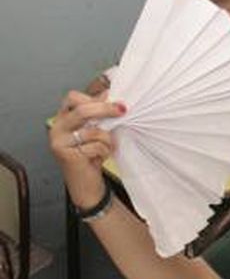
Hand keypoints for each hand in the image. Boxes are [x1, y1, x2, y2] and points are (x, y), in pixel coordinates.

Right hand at [49, 91, 125, 207]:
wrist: (86, 185)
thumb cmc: (92, 156)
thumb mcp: (96, 131)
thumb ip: (99, 114)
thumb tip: (111, 93)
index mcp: (63, 118)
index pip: (73, 98)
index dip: (95, 98)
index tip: (115, 100)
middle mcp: (57, 128)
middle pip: (82, 110)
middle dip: (105, 109)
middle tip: (122, 110)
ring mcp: (59, 141)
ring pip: (93, 130)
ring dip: (107, 139)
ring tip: (106, 147)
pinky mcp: (66, 154)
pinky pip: (95, 146)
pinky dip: (104, 151)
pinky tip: (100, 157)